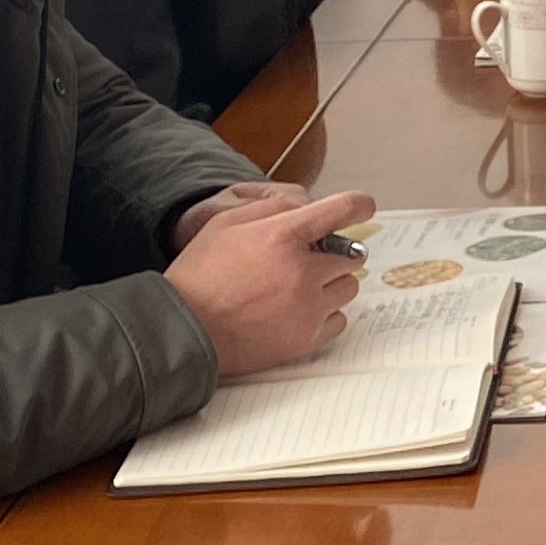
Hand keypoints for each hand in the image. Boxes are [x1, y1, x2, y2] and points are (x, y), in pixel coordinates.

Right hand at [164, 186, 376, 374]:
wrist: (182, 330)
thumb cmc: (199, 275)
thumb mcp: (225, 224)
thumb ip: (272, 209)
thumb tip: (307, 208)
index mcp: (283, 236)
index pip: (343, 210)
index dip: (358, 205)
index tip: (362, 208)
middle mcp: (303, 271)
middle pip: (351, 254)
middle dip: (334, 253)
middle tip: (308, 260)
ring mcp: (307, 307)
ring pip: (348, 287)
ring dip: (331, 283)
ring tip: (298, 288)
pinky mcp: (306, 339)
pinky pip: (339, 319)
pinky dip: (326, 313)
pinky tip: (299, 311)